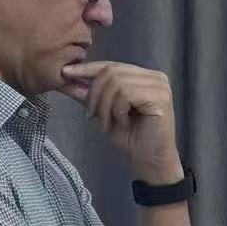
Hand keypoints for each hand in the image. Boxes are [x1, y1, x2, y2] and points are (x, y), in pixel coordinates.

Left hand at [58, 61, 181, 182]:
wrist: (150, 160)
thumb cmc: (131, 137)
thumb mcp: (104, 112)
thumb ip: (89, 94)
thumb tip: (66, 78)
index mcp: (143, 76)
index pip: (111, 65)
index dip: (87, 68)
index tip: (66, 73)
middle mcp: (154, 76)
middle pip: (111, 71)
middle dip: (95, 94)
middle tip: (92, 116)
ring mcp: (159, 86)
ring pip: (117, 83)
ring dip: (105, 106)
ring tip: (108, 123)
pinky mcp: (160, 97)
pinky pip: (126, 94)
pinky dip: (118, 110)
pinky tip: (123, 123)